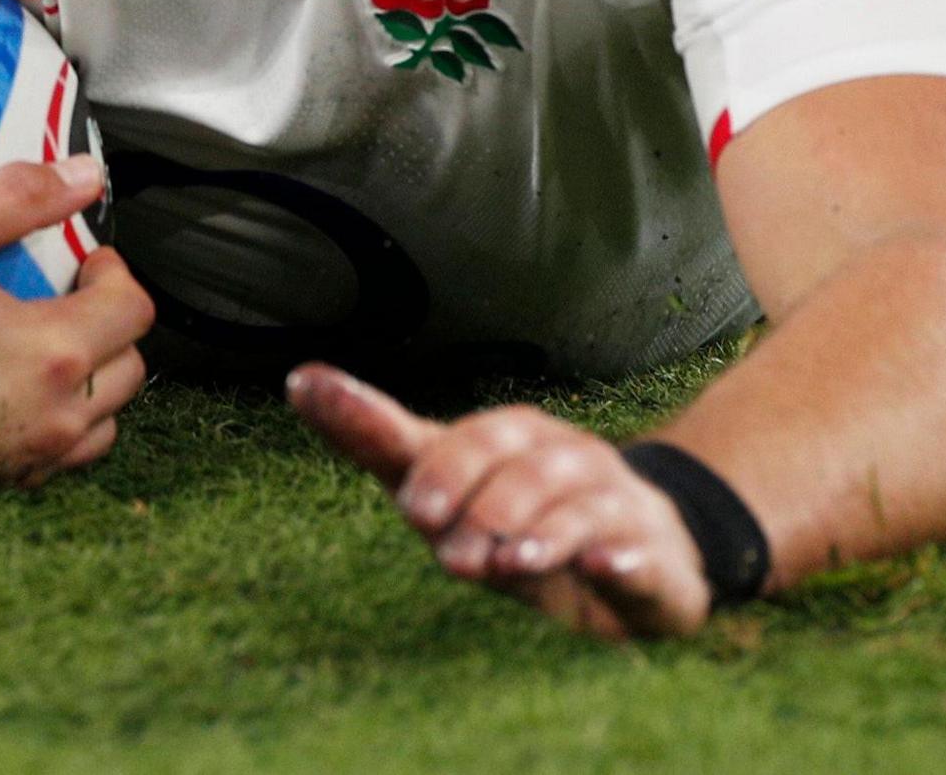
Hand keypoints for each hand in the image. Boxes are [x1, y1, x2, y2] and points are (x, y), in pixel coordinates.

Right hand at [0, 154, 153, 487]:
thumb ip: (19, 195)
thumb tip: (83, 176)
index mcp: (50, 352)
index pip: (134, 310)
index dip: (114, 272)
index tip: (84, 258)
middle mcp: (52, 416)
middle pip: (131, 367)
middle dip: (109, 321)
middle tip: (66, 292)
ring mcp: (25, 458)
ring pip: (104, 421)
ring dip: (92, 377)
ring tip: (45, 341)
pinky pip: (60, 455)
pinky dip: (58, 421)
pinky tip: (13, 386)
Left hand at [288, 363, 712, 638]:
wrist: (635, 547)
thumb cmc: (516, 514)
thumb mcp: (445, 483)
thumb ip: (377, 438)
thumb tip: (298, 378)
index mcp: (507, 436)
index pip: (467, 437)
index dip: (441, 467)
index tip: (408, 506)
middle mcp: (558, 455)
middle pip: (521, 465)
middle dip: (483, 504)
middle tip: (446, 552)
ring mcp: (607, 499)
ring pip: (576, 504)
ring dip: (540, 531)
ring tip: (506, 562)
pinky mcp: (647, 549)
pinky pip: (636, 548)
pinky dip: (621, 556)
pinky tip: (604, 566)